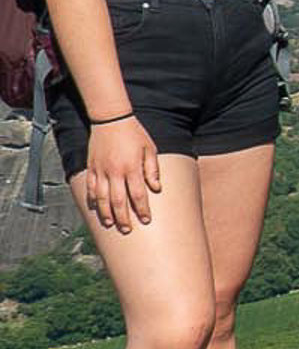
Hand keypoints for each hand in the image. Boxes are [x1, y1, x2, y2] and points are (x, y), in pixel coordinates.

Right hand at [80, 116, 161, 233]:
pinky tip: (96, 208)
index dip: (142, 209)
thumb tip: (157, 188)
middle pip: (119, 201)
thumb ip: (152, 169)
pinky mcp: (91, 168)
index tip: (146, 220)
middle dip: (123, 217)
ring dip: (106, 213)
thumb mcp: (150, 149)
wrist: (110, 119)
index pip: (138, 194)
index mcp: (132, 167)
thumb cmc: (134, 133)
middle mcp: (115, 171)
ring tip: (111, 224)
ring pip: (102, 198)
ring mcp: (101, 170)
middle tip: (128, 229)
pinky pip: (91, 188)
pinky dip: (93, 200)